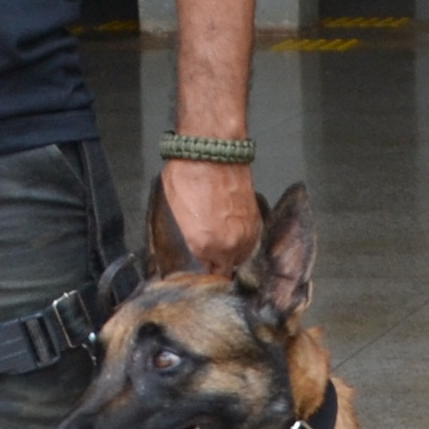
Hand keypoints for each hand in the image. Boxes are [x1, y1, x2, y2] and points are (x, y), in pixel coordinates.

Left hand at [163, 159, 262, 273]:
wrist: (213, 151)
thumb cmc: (186, 177)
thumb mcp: (172, 214)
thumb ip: (184, 242)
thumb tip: (189, 255)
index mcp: (203, 246)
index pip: (202, 278)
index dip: (197, 276)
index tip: (194, 273)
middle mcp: (228, 246)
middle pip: (224, 272)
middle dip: (215, 269)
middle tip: (206, 263)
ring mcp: (246, 235)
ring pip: (239, 260)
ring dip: (229, 258)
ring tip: (219, 250)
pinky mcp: (257, 222)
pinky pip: (249, 244)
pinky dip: (240, 243)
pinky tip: (230, 236)